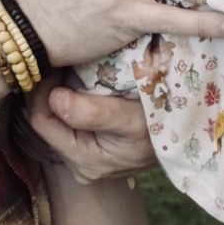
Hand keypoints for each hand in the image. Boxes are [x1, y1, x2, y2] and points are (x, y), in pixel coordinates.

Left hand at [24, 72, 154, 184]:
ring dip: (58, 90)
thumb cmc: (159, 125)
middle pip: (44, 118)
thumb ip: (90, 112)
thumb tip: (54, 98)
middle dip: (48, 88)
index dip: (42, 89)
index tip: (56, 62)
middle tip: (60, 61)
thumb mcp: (129, 118)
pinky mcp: (89, 144)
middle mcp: (78, 163)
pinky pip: (66, 117)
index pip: (41, 120)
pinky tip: (77, 80)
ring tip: (70, 68)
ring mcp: (83, 155)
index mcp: (84, 161)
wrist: (183, 134)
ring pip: (53, 116)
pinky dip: (67, 96)